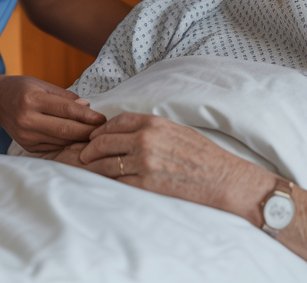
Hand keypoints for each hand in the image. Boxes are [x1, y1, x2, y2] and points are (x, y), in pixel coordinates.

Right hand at [0, 75, 104, 151]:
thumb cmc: (22, 88)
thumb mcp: (42, 85)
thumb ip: (65, 97)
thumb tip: (87, 107)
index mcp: (32, 100)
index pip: (66, 111)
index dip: (87, 116)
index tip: (103, 118)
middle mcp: (27, 120)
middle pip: (65, 130)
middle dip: (88, 132)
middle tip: (104, 130)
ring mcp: (26, 136)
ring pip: (61, 141)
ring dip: (80, 139)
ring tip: (95, 135)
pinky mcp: (27, 146)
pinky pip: (54, 146)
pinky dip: (68, 143)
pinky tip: (78, 139)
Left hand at [73, 113, 273, 221]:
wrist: (223, 178)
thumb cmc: (204, 155)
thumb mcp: (177, 131)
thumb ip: (152, 130)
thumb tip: (130, 133)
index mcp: (154, 124)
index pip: (116, 122)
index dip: (101, 129)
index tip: (94, 136)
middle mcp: (146, 140)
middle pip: (104, 141)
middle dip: (90, 149)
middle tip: (83, 155)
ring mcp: (144, 162)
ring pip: (106, 163)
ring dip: (94, 167)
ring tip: (88, 170)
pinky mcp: (146, 184)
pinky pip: (117, 181)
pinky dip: (106, 181)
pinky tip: (102, 183)